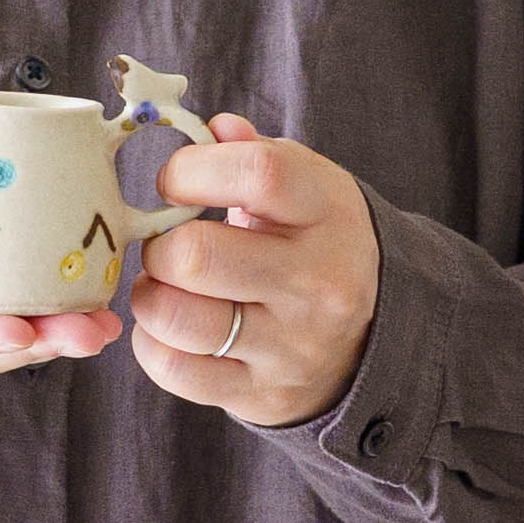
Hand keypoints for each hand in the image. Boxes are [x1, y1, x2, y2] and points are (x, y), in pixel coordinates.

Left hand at [128, 115, 380, 426]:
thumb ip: (254, 155)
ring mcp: (290, 346)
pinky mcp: (261, 393)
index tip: (175, 181)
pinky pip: (174, 370)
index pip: (256, 175)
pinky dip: (152, 345)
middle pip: (198, 257)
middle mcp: (316, 284)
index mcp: (328, 214)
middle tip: (166, 244)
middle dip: (160, 245)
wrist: (372, 337)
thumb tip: (213, 129)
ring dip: (150, 296)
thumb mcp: (306, 189)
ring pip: (178, 319)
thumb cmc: (316, 245)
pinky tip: (168, 328)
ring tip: (163, 286)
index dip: (192, 171)